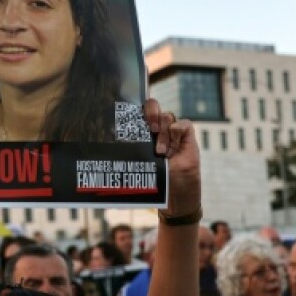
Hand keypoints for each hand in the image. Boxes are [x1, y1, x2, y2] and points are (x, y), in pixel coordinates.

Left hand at [144, 98, 200, 215]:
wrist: (174, 190)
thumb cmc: (156, 176)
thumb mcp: (142, 161)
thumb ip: (134, 148)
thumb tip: (109, 144)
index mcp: (144, 129)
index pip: (138, 109)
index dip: (136, 109)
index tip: (133, 119)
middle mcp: (158, 126)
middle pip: (153, 105)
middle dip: (150, 113)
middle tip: (151, 129)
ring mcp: (172, 129)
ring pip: (167, 116)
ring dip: (164, 135)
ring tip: (162, 153)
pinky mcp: (186, 134)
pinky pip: (182, 124)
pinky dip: (176, 135)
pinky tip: (173, 150)